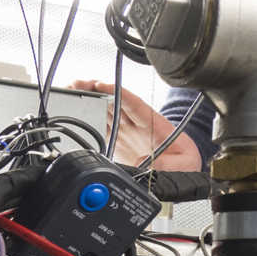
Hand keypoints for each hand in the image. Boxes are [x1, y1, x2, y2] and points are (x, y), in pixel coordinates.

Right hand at [74, 80, 202, 172]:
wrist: (182, 170)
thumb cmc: (185, 162)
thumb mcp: (184, 164)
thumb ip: (167, 164)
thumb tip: (143, 165)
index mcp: (153, 124)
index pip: (134, 104)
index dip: (118, 94)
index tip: (103, 86)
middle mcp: (136, 125)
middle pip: (114, 102)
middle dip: (96, 90)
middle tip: (79, 84)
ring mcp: (125, 131)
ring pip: (105, 109)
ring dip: (89, 99)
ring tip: (71, 90)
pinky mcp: (117, 142)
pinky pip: (100, 125)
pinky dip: (87, 117)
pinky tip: (73, 110)